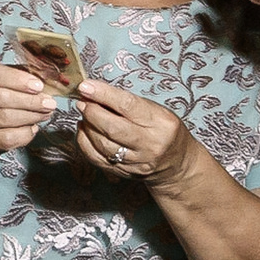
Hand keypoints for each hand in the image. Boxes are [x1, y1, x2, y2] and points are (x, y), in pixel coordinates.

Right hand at [0, 61, 56, 154]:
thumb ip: (21, 73)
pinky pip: (6, 138)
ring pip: (5, 118)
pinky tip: (32, 127)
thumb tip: (46, 74)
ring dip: (31, 116)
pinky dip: (24, 134)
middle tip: (49, 103)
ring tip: (46, 113)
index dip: (17, 79)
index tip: (38, 85)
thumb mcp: (3, 78)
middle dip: (30, 100)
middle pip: (0, 97)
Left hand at [73, 79, 194, 186]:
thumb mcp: (156, 111)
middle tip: (83, 102)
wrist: (176, 164)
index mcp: (161, 123)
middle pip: (112, 128)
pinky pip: (96, 158)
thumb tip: (94, 92)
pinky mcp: (124, 173)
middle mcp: (150, 144)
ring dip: (87, 126)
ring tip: (85, 114)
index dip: (103, 94)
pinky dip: (84, 142)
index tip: (85, 86)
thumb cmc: (164, 130)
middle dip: (92, 112)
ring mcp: (137, 162)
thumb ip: (127, 102)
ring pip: (102, 144)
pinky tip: (85, 130)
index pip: (128, 105)